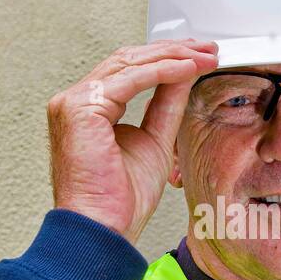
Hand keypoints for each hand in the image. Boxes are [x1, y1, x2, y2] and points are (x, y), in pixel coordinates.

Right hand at [46, 38, 218, 244]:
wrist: (104, 229)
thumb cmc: (120, 201)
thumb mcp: (155, 141)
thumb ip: (165, 106)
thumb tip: (183, 76)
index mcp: (88, 111)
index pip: (128, 70)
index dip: (165, 60)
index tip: (198, 59)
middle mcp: (75, 102)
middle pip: (128, 60)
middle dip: (172, 51)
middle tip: (207, 50)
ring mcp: (73, 103)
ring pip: (129, 63)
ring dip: (172, 56)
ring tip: (204, 56)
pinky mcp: (80, 108)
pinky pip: (129, 78)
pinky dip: (162, 71)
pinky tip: (188, 68)